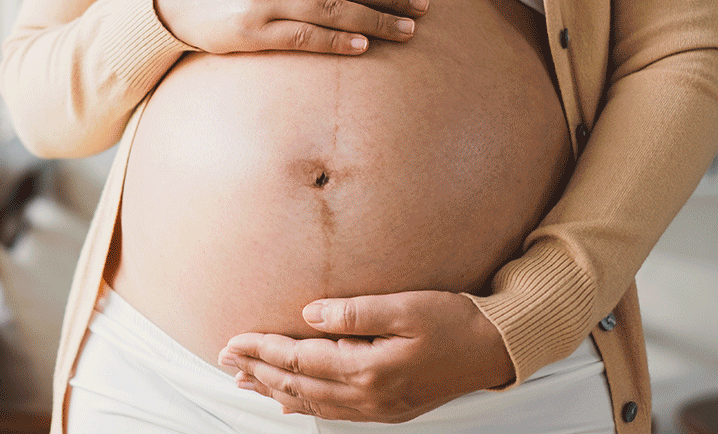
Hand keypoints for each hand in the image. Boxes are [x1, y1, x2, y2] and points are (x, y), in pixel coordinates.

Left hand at [217, 291, 513, 422]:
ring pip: (311, 403)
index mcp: (369, 368)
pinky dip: (303, 406)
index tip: (231, 340)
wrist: (494, 349)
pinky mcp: (386, 409)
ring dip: (274, 390)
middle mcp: (368, 395)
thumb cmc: (452, 320)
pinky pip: (332, 412)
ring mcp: (377, 407)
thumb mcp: (405, 306)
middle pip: (298, 385)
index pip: (299, 360)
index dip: (261, 350)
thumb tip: (308, 314)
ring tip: (243, 381)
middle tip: (223, 360)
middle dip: (257, 371)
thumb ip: (354, 312)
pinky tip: (287, 402)